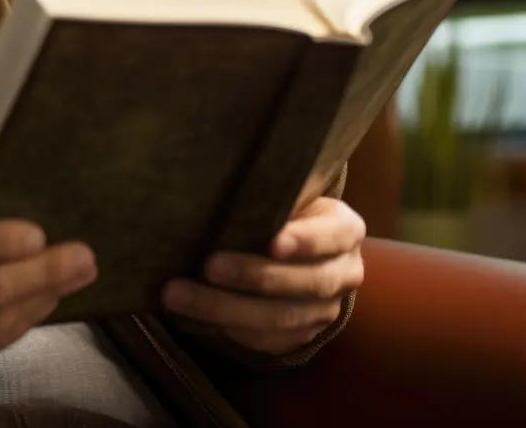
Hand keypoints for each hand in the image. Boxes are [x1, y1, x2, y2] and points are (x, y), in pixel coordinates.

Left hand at [161, 197, 364, 355]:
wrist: (301, 252)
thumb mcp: (289, 195)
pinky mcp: (303, 335)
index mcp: (346, 230)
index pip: (333, 235)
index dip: (305, 241)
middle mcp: (345, 273)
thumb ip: (269, 194)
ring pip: (280, 317)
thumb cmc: (285, 212)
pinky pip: (268, 340)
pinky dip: (231, 329)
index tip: (272, 241)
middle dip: (253, 275)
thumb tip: (218, 185)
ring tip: (179, 295)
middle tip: (209, 266)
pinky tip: (195, 316)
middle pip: (305, 282)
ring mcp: (326, 309)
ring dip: (226, 308)